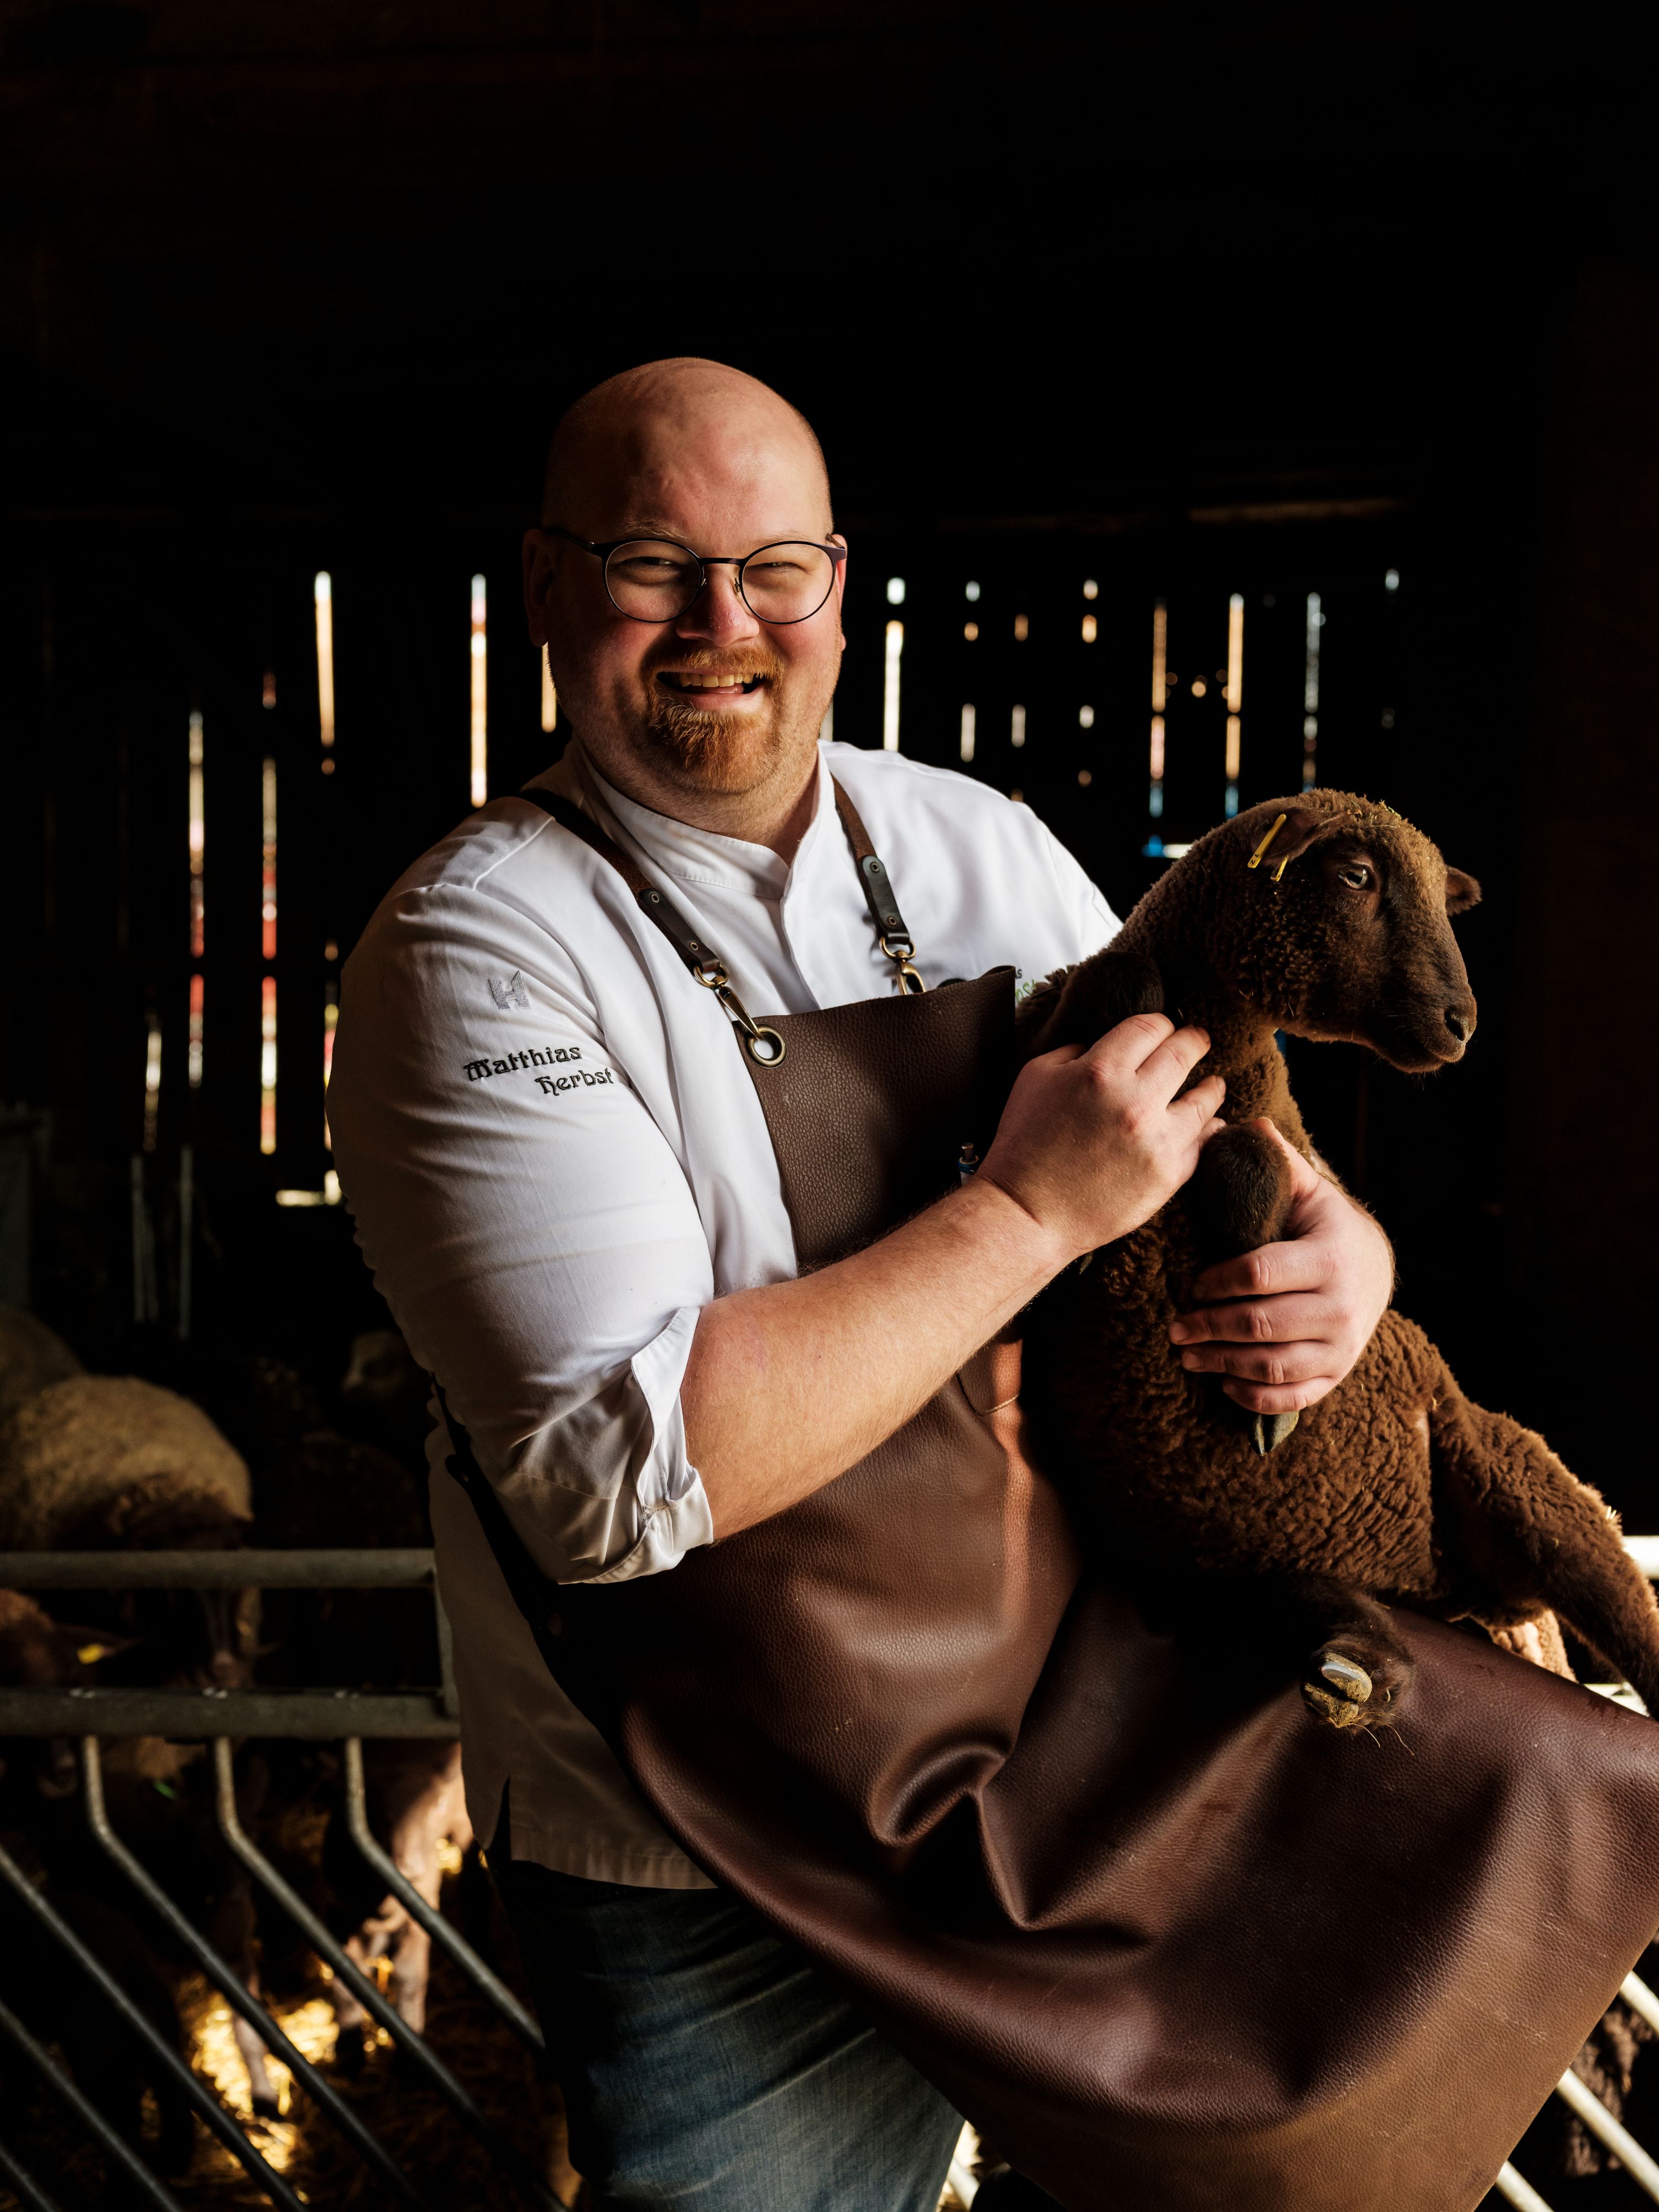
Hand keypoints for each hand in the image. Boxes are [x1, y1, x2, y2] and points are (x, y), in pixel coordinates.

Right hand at [980, 1014, 1225, 1267]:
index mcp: (1099, 1070)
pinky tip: (1211, 1123)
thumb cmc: (1023, 1145)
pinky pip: (1205, 1142)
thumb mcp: (1035, 1078)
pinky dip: (1211, 1128)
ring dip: (1211, 1086)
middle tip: (1198, 1040)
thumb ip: (1074, 1052)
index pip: (1150, 1026)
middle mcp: (1134, 1101)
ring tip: (1213, 1084)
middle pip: (1184, 1052)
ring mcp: (1156, 1140)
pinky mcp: (1168, 1175)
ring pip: (1205, 1099)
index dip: (1160, 1023)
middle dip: (1193, 1041)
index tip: (1164, 1028)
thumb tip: (1105, 1044)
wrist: (1026, 1213)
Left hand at [1168, 1123, 1393, 1412]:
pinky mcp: (1337, 1374)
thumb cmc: (1324, 1225)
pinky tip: (1225, 1385)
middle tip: (1174, 1326)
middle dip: (1209, 1327)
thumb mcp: (1308, 1190)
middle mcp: (1341, 1306)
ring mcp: (1343, 1347)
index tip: (1191, 1284)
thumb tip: (1246, 1124)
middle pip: (1261, 1325)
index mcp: (1329, 1257)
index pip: (1261, 1274)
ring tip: (1186, 1355)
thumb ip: (1278, 1161)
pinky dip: (1256, 1398)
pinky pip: (1294, 1397)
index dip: (1218, 1282)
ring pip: (1273, 1366)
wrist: (1376, 1269)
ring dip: (1223, 1364)